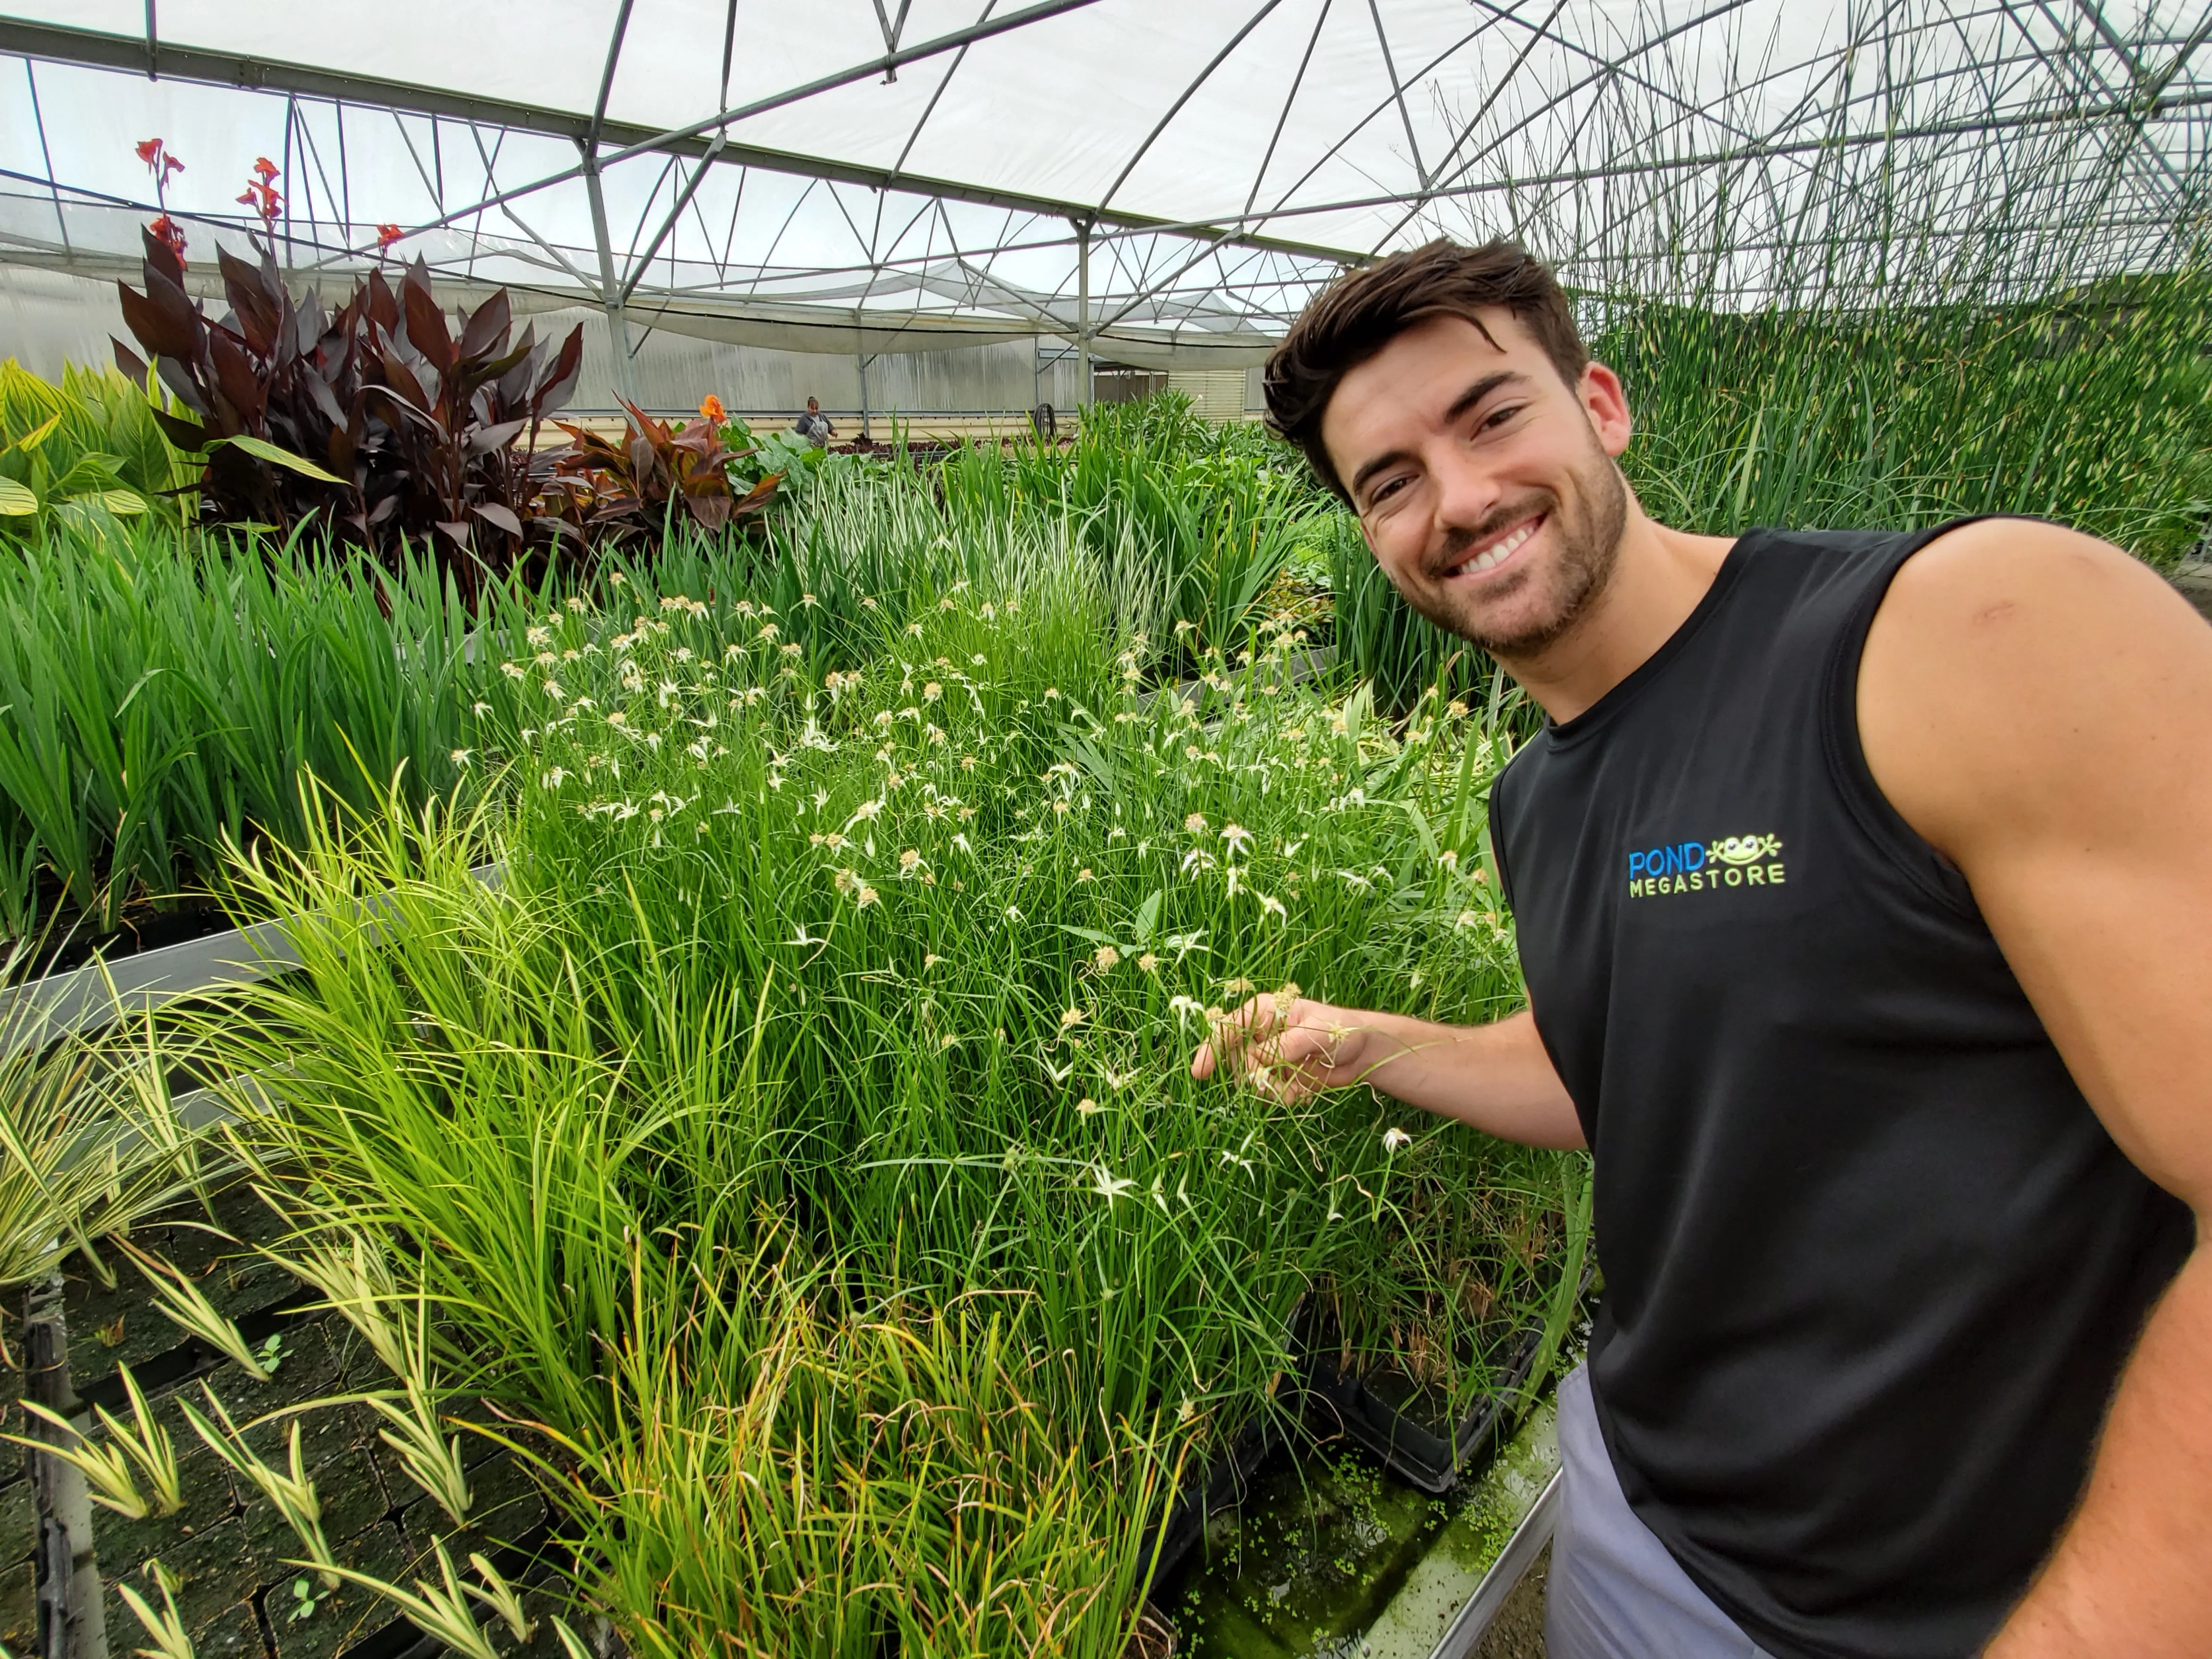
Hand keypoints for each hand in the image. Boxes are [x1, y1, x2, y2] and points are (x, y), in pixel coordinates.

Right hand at [1190, 992, 1378, 1103]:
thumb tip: (1258, 1059)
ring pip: (1249, 1080)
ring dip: (1269, 1088)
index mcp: (1264, 1012)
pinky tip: (1302, 1090)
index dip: (1211, 1048)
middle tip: (1272, 1079)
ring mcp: (1268, 1058)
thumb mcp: (1316, 1032)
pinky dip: (1282, 1096)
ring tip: (1295, 1084)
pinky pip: (1267, 1094)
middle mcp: (1260, 1034)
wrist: (1364, 1052)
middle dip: (1250, 1075)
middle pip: (1234, 1059)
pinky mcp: (1279, 1078)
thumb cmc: (1341, 1028)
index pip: (1228, 1028)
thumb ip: (1286, 1045)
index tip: (1201, 1072)